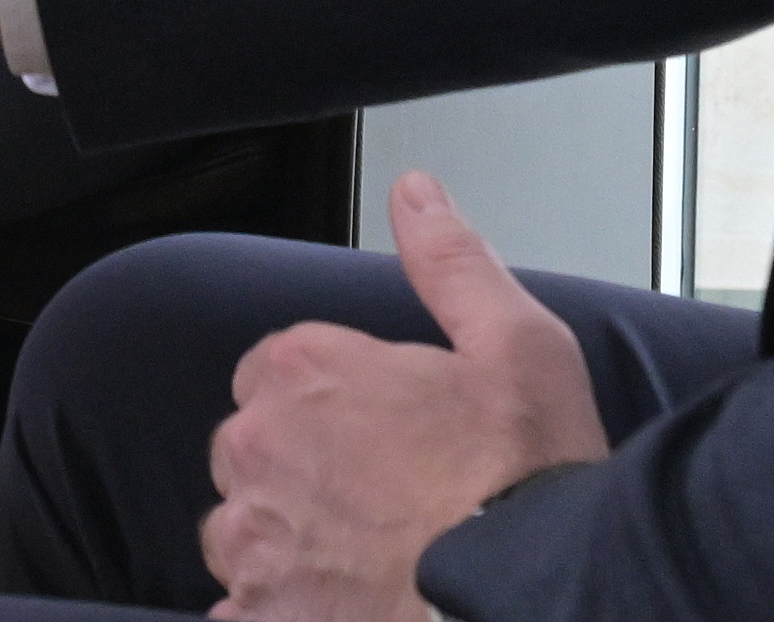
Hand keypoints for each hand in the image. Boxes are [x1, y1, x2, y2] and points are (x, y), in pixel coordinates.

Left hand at [202, 173, 608, 619]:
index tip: (375, 424)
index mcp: (308, 371)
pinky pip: (241, 615)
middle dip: (299, 466)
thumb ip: (449, 259)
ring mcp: (254, 551)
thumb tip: (413, 194)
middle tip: (380, 491)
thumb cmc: (523, 475)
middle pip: (249, 450)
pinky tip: (344, 604)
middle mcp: (263, 456)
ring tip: (363, 555)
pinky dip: (280, 612)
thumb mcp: (514, 339)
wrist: (533, 596)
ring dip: (284, 543)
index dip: (326, 395)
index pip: (272, 368)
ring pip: (240, 535)